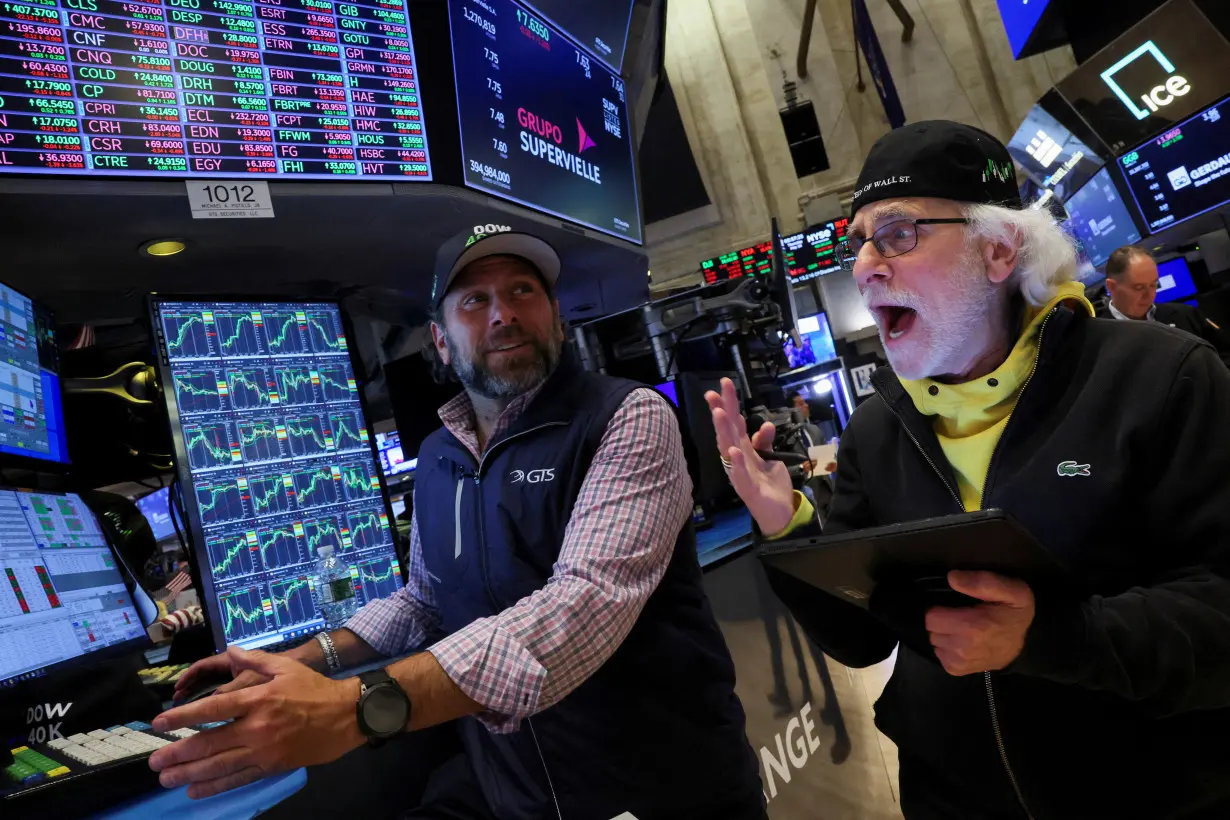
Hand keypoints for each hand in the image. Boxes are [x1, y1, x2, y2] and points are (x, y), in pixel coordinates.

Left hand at [150, 646, 364, 798]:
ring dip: (189, 773)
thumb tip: (230, 651)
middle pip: (209, 744)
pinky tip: (194, 790)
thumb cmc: (314, 688)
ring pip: (219, 765)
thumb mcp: (285, 666)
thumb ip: (254, 659)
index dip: (182, 718)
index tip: (159, 723)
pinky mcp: (272, 766)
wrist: (346, 715)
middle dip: (178, 753)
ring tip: (165, 779)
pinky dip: (215, 786)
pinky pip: (238, 778)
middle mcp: (256, 727)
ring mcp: (264, 750)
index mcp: (257, 699)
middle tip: (154, 761)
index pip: (211, 710)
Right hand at [704, 377, 795, 533]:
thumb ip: (766, 441)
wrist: (779, 514)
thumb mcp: (771, 458)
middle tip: (713, 392)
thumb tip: (765, 424)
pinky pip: (739, 475)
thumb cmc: (771, 485)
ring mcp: (739, 473)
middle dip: (721, 411)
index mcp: (743, 449)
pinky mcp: (747, 489)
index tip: (724, 385)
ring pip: (728, 449)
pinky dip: (735, 463)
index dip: (729, 404)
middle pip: (728, 431)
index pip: (734, 423)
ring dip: (723, 432)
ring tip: (719, 413)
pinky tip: (733, 451)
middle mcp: (737, 458)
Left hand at [925, 571, 1035, 675]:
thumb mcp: (1012, 590)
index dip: (940, 608)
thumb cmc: (1015, 615)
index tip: (953, 607)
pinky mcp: (956, 670)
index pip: (931, 616)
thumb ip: (982, 582)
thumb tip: (952, 577)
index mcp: (972, 627)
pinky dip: (945, 647)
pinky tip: (960, 642)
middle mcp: (962, 648)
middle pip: (931, 629)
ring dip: (943, 634)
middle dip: (941, 620)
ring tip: (961, 629)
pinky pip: (938, 654)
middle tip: (959, 617)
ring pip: (933, 641)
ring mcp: (958, 662)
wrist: (1027, 646)